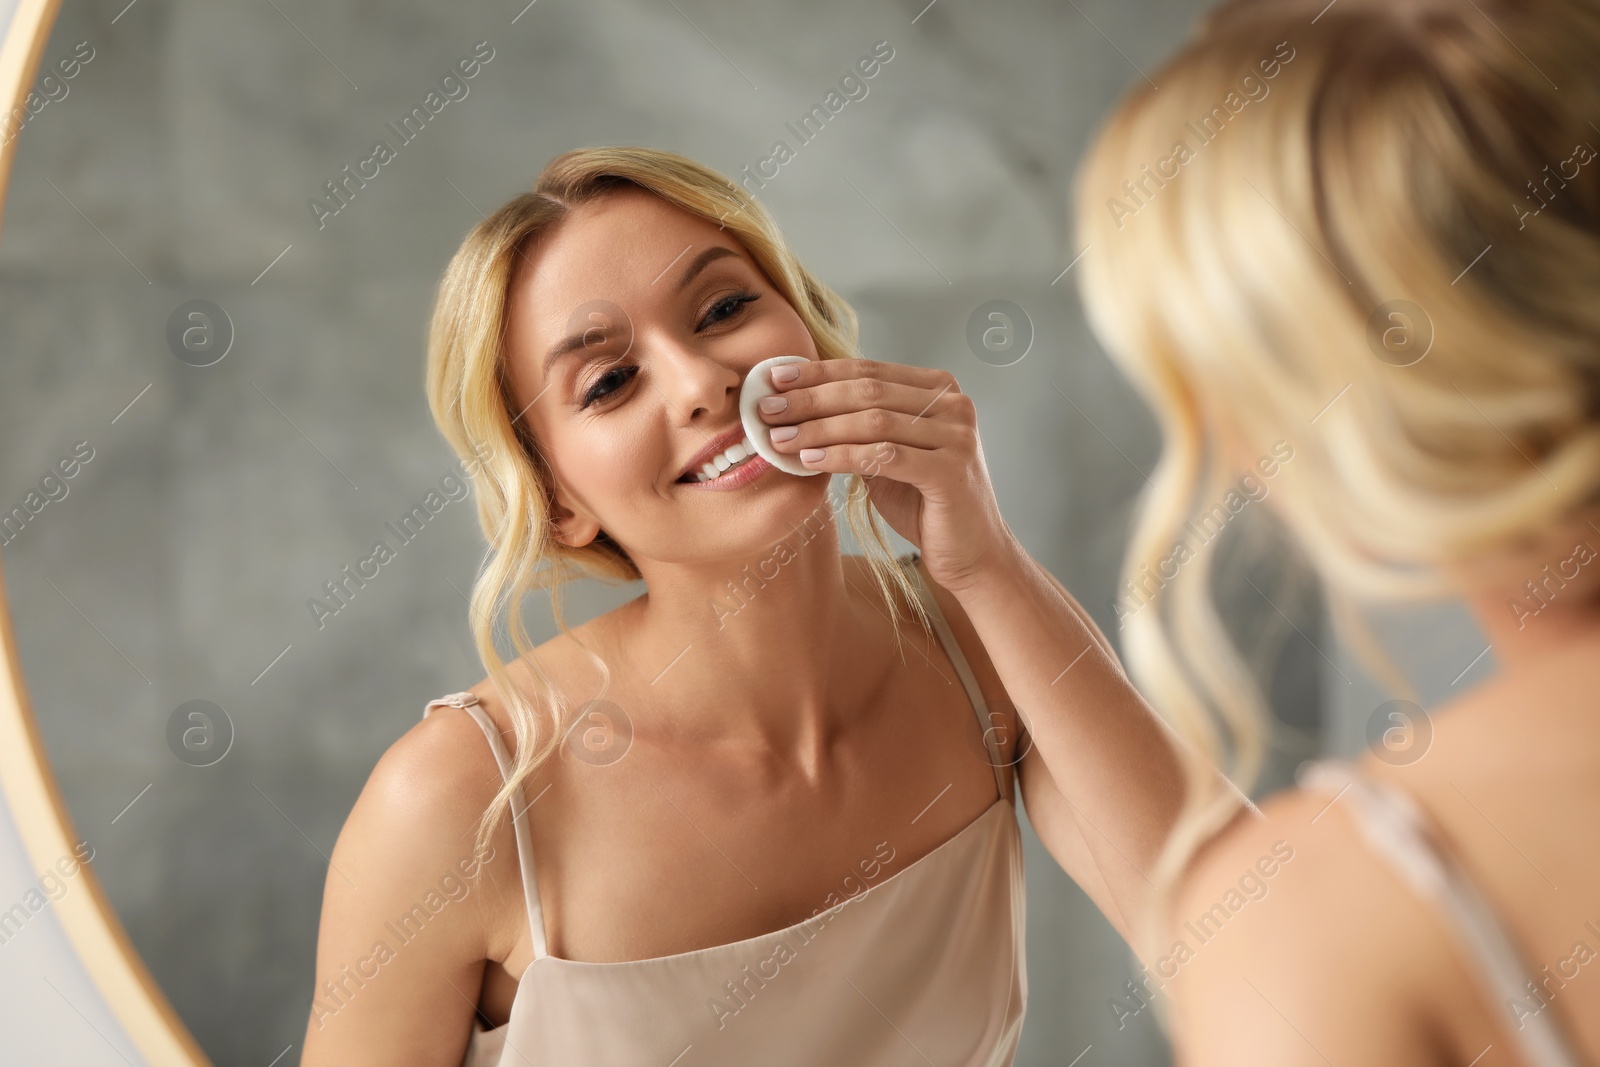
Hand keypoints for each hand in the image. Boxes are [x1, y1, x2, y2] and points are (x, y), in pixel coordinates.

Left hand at [756, 357, 1021, 593]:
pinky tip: (809, 459)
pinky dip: (842, 455)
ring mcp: (956, 437)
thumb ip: (858, 428)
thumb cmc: (926, 505)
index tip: (775, 378)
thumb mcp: (888, 456)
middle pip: (867, 391)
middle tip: (767, 408)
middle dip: (810, 398)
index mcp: (939, 390)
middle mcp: (954, 405)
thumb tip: (796, 408)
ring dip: (819, 427)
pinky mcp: (950, 471)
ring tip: (779, 437)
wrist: (972, 554)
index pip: (868, 370)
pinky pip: (883, 456)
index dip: (818, 372)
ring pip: (873, 420)